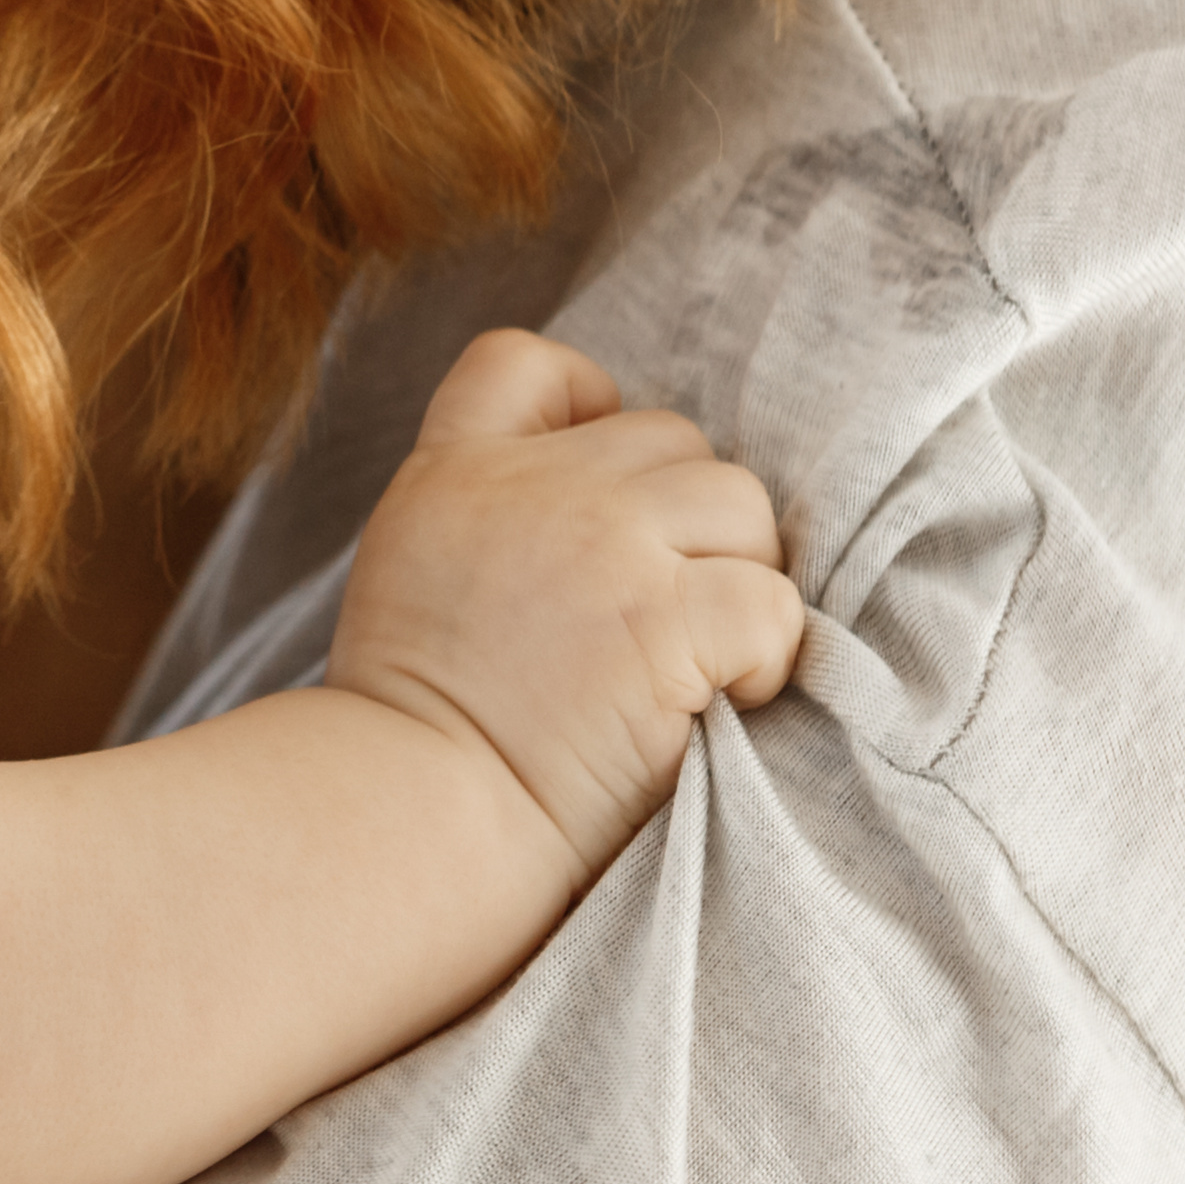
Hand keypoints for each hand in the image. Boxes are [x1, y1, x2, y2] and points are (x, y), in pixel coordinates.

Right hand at [328, 329, 806, 874]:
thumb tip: (604, 523)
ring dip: (742, 577)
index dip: (589, 405)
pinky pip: (774, 600)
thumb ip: (488, 521)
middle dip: (688, 524)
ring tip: (702, 657)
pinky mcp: (665, 619)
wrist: (410, 819)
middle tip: (663, 619)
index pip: (523, 364)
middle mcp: (530, 487)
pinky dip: (770, 656)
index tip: (601, 495)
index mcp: (451, 472)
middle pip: (671, 439)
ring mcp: (602, 544)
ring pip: (741, 501)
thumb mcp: (410, 579)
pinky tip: (726, 702)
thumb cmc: (411, 738)